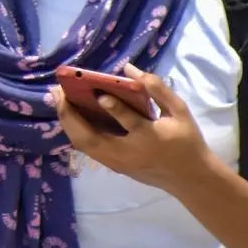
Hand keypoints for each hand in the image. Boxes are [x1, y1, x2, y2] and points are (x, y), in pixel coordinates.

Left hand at [53, 64, 210, 193]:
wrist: (190, 178)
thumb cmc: (186, 140)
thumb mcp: (180, 112)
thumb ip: (157, 89)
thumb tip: (130, 69)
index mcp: (150, 138)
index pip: (129, 122)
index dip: (113, 108)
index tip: (99, 92)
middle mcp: (128, 153)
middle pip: (92, 138)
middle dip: (71, 115)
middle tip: (58, 90)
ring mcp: (118, 163)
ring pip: (84, 144)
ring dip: (68, 121)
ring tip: (58, 97)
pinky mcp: (113, 166)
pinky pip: (87, 148)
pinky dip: (75, 130)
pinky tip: (70, 113)